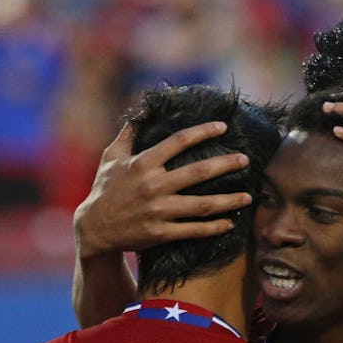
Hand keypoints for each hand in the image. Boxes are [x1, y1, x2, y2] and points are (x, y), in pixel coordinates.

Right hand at [74, 121, 252, 256]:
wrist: (93, 228)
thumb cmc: (104, 189)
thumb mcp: (111, 156)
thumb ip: (130, 133)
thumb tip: (143, 109)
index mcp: (144, 163)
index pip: (179, 141)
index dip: (203, 132)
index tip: (223, 127)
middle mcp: (154, 186)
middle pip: (198, 172)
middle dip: (226, 165)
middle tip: (245, 160)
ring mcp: (158, 211)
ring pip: (201, 205)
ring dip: (228, 200)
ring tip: (248, 196)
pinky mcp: (160, 233)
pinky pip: (193, 230)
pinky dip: (213, 227)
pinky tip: (230, 223)